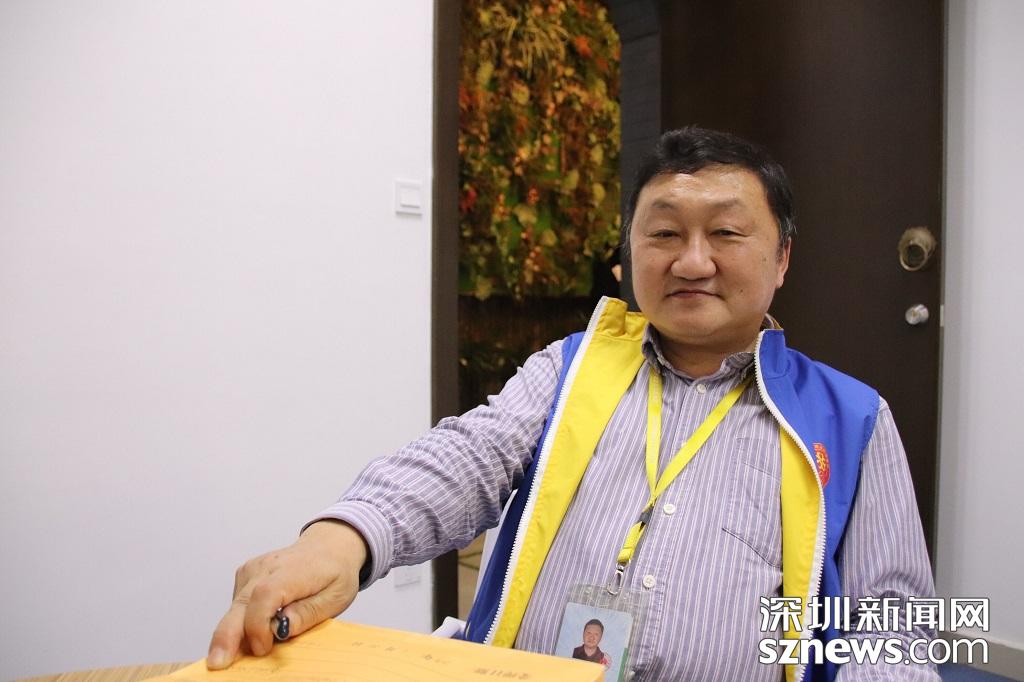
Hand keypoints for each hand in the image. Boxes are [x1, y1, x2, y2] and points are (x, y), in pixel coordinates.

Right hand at [206, 520, 368, 669]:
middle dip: (226, 636)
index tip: (263, 648)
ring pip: (234, 608)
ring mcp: (252, 570)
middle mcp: (266, 567)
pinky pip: (236, 605)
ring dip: (234, 634)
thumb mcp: (336, 597)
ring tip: (247, 652)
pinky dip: (240, 623)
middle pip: (240, 603)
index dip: (258, 625)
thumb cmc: (335, 572)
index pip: (265, 595)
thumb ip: (308, 612)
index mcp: (292, 571)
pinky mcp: (245, 576)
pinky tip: (254, 631)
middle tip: (217, 663)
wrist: (328, 547)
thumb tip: (281, 627)